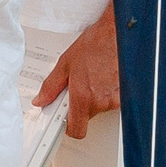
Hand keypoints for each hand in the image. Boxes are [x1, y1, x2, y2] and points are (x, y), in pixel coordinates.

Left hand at [36, 9, 122, 139]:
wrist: (117, 36)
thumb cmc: (94, 46)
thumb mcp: (64, 64)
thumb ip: (50, 87)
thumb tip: (40, 100)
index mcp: (83, 97)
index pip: (77, 130)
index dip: (68, 129)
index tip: (62, 124)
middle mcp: (101, 102)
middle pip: (86, 117)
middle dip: (79, 105)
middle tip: (77, 86)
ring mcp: (115, 100)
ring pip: (99, 108)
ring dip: (93, 97)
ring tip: (91, 77)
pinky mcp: (125, 95)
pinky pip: (111, 101)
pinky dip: (105, 92)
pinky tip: (103, 77)